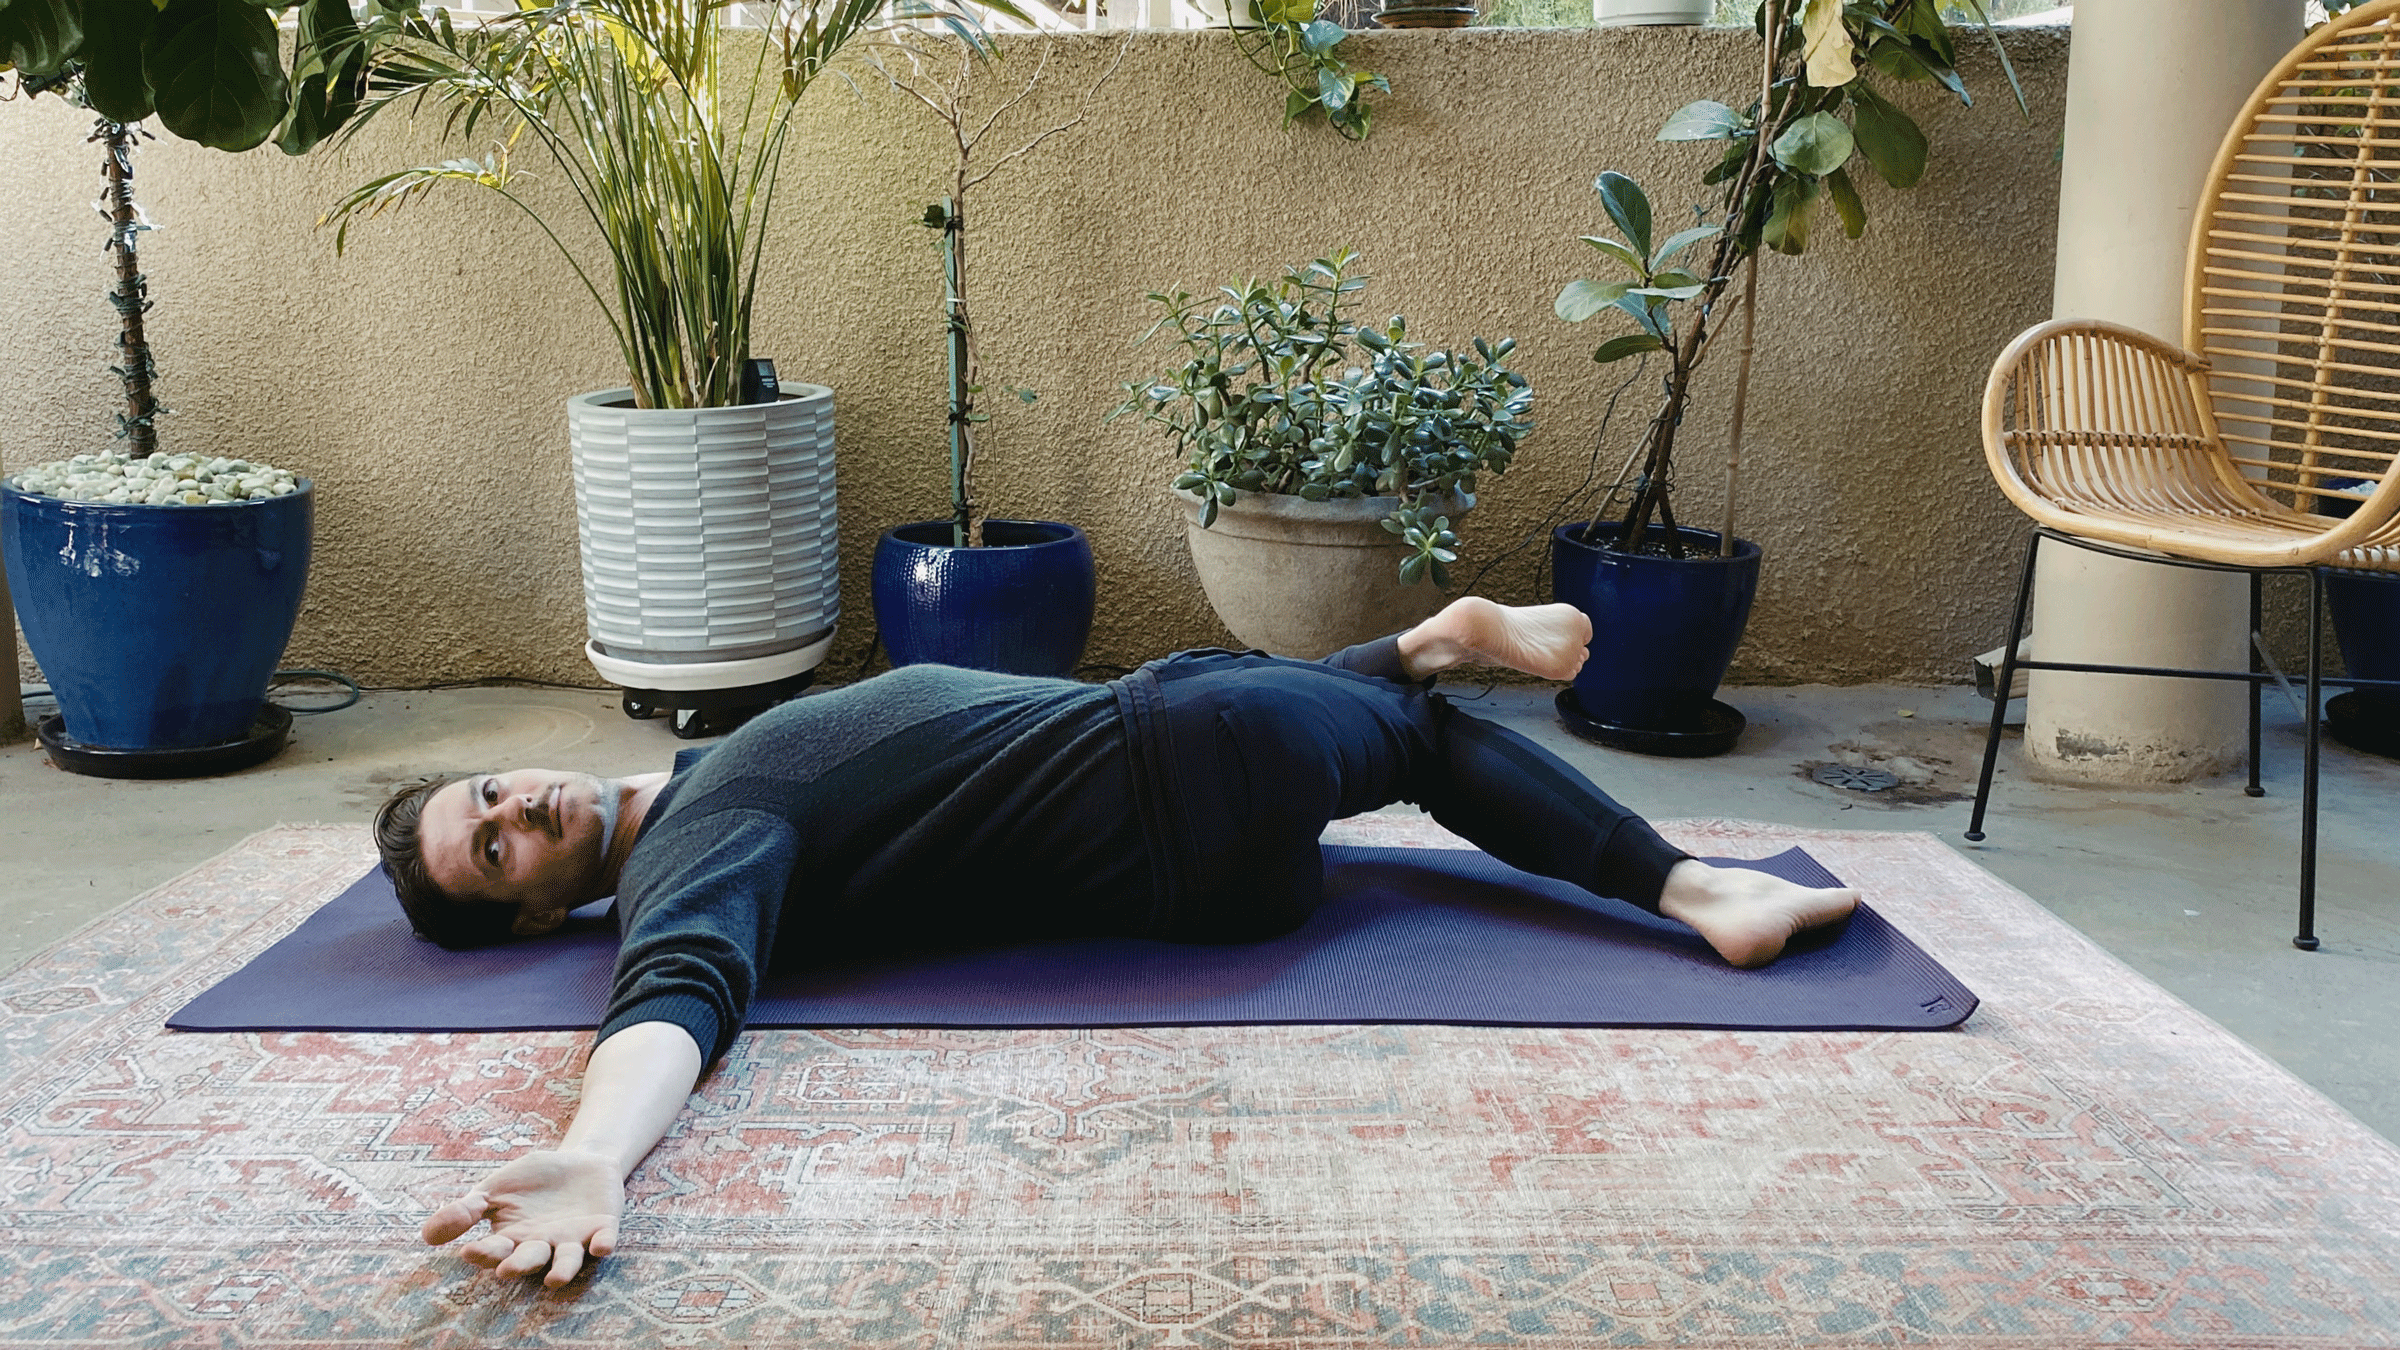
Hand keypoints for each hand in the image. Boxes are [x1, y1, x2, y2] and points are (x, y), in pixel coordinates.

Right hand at [422, 1149, 624, 1286]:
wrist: (579, 1161)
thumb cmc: (531, 1182)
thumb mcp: (494, 1188)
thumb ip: (465, 1210)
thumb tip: (426, 1235)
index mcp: (512, 1239)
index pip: (495, 1251)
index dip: (483, 1253)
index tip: (469, 1252)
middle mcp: (543, 1246)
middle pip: (530, 1260)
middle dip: (520, 1265)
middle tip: (507, 1269)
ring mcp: (574, 1239)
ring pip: (568, 1260)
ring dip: (563, 1269)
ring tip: (555, 1278)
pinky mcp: (603, 1227)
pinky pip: (605, 1240)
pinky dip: (603, 1244)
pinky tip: (601, 1245)